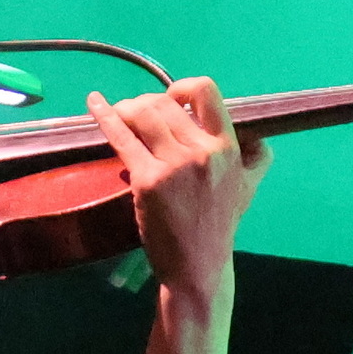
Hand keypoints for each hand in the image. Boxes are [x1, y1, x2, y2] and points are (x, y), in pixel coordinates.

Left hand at [85, 76, 269, 299]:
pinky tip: (94, 103)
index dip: (183, 87)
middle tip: (137, 116)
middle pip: (164, 103)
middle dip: (146, 103)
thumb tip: (258, 134)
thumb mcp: (248, 188)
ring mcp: (173, 166)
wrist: (197, 266)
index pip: (206, 92)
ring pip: (142, 114)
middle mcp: (202, 152)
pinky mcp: (147, 181)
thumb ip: (256, 157)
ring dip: (127, 109)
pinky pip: (122, 137)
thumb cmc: (219, 226)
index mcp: (227, 148)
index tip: (172, 99)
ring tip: (122, 117)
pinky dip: (104, 117)